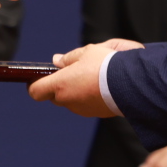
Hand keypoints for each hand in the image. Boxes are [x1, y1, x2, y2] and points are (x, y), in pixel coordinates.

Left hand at [27, 39, 141, 117]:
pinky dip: (89, 96)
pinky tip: (101, 86)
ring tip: (91, 77)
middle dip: (59, 85)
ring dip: (76, 90)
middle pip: (54, 96)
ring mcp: (81, 109)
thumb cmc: (106, 65)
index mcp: (60, 85)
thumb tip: (56, 60)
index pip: (35, 91)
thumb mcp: (86, 52)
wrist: (131, 83)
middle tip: (72, 72)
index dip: (35, 84)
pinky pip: (86, 104)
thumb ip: (68, 58)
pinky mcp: (95, 113)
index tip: (40, 78)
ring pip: (71, 100)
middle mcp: (68, 101)